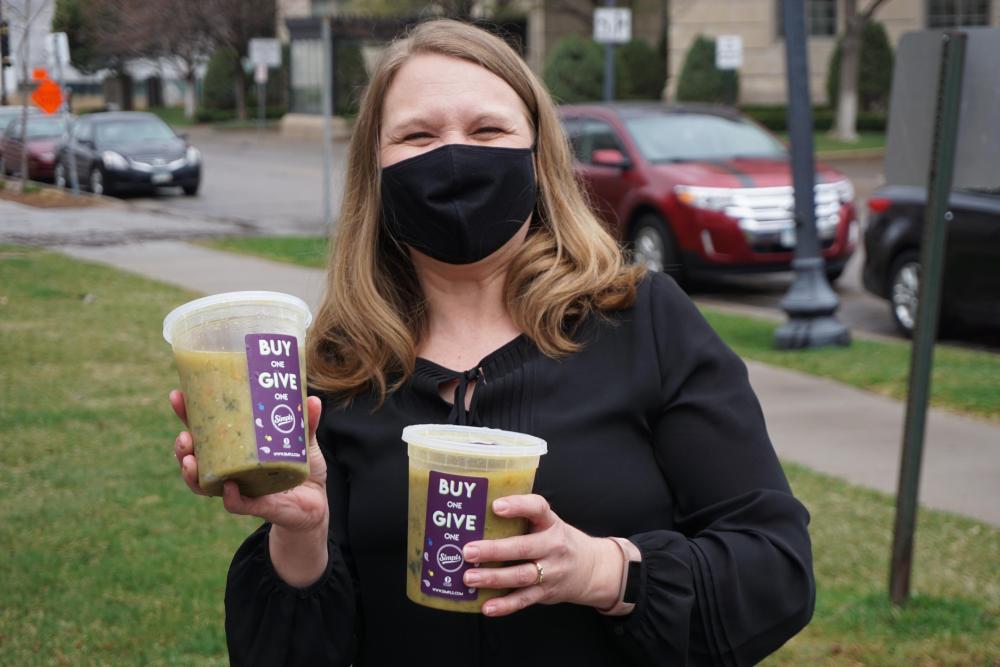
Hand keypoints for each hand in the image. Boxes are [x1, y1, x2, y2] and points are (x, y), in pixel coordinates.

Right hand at [169, 390, 329, 533]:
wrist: (316, 504)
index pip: (204, 430)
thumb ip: (306, 423)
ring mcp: (240, 488)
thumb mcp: (304, 442)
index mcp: (236, 448)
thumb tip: (312, 399)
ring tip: (189, 460)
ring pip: (206, 484)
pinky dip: (230, 497)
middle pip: (196, 457)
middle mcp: (231, 469)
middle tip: (183, 435)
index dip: (187, 414)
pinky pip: (238, 504)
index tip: (177, 396)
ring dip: (192, 474)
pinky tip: (228, 487)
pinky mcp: (257, 506)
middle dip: (182, 447)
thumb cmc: (302, 468)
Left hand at [460, 494, 622, 616]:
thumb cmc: (557, 541)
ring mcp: (551, 572)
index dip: (518, 506)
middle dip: (494, 550)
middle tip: (468, 551)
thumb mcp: (548, 524)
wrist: (591, 569)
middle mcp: (553, 546)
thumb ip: (523, 518)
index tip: (496, 506)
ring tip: (469, 578)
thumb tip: (479, 513)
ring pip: (521, 576)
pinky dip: (504, 605)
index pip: (538, 508)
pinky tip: (486, 606)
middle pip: (523, 548)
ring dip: (493, 578)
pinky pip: (523, 600)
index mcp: (551, 523)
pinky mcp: (546, 593)